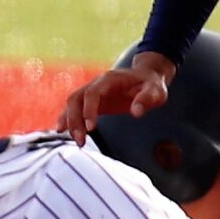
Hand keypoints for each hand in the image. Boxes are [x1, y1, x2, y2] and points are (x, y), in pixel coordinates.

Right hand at [58, 51, 174, 140]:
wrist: (146, 77)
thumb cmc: (151, 85)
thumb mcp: (155, 91)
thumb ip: (146, 100)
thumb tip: (136, 112)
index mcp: (110, 79)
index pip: (92, 93)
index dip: (89, 109)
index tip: (90, 128)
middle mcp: (96, 84)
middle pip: (76, 99)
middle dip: (74, 120)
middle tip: (80, 141)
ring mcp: (92, 92)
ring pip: (72, 104)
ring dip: (70, 122)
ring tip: (77, 141)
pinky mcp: (92, 101)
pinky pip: (74, 108)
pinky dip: (67, 119)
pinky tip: (63, 132)